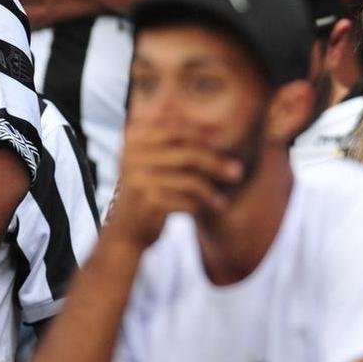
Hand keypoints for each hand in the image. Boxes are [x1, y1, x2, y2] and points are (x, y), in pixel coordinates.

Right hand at [107, 122, 243, 247]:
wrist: (125, 233)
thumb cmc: (148, 193)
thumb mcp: (154, 163)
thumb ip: (176, 144)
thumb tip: (218, 128)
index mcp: (134, 140)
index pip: (174, 129)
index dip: (201, 132)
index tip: (222, 138)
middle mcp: (132, 156)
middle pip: (187, 153)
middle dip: (216, 162)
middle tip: (238, 171)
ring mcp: (139, 178)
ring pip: (190, 180)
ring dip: (213, 190)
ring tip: (225, 198)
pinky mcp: (147, 202)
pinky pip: (187, 200)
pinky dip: (204, 205)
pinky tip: (216, 208)